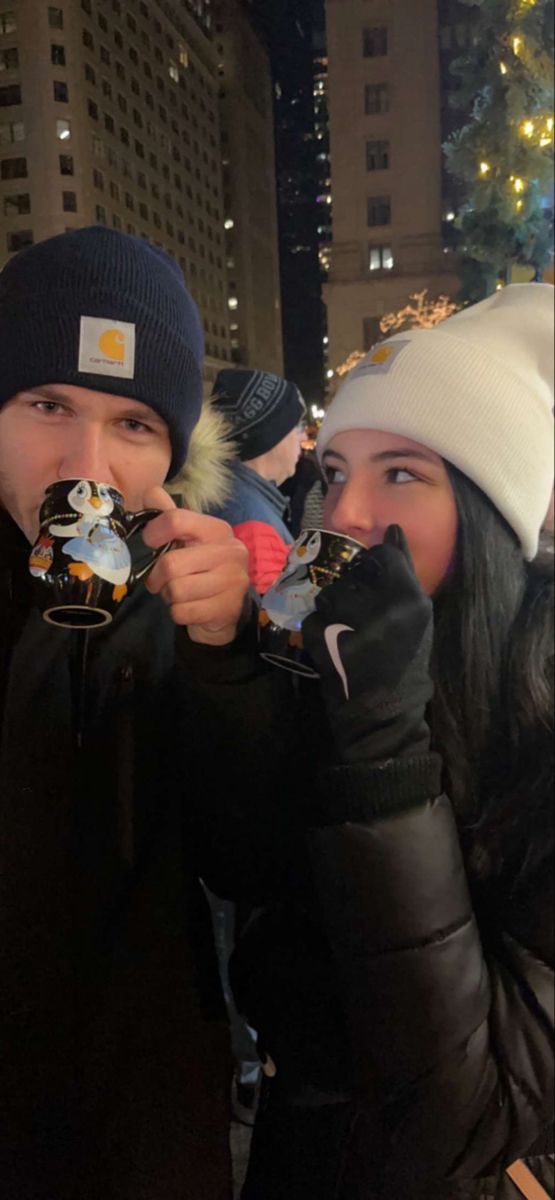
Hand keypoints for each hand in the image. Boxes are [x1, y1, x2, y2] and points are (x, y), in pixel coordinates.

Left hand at [142, 486, 249, 644]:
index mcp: (218, 530)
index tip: (151, 543)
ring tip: (180, 593)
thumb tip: (150, 492)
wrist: (229, 607)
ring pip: (176, 590)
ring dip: (169, 596)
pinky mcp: (228, 608)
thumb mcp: (189, 539)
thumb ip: (169, 516)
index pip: (176, 520)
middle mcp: (230, 551)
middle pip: (170, 564)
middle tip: (162, 580)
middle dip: (158, 577)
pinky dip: (178, 612)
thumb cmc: (203, 568)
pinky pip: (183, 612)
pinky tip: (190, 607)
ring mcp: (232, 581)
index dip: (153, 532)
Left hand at [302, 526, 433, 762]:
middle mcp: (382, 608)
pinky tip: (333, 646)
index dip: (374, 564)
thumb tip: (393, 531)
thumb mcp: (418, 621)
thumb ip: (406, 575)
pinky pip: (313, 617)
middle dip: (351, 588)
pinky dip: (318, 630)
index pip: (384, 555)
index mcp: (411, 600)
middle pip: (353, 572)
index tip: (371, 580)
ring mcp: (351, 623)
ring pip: (329, 592)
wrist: (382, 717)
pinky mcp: (325, 640)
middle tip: (357, 613)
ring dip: (332, 608)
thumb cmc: (405, 667)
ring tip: (344, 631)